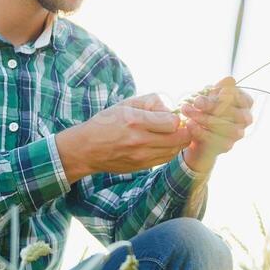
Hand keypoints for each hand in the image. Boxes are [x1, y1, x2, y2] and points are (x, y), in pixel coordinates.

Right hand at [55, 93, 191, 183]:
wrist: (87, 149)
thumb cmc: (106, 122)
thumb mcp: (125, 104)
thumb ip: (151, 102)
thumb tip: (171, 110)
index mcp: (135, 121)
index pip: (173, 122)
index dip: (176, 118)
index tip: (169, 116)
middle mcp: (140, 140)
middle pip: (180, 139)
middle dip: (182, 130)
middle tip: (176, 126)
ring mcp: (141, 156)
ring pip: (175, 151)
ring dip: (177, 141)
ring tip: (168, 134)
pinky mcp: (141, 166)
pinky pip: (165, 159)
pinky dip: (169, 150)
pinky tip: (161, 143)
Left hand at [177, 76, 253, 173]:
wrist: (197, 133)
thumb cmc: (207, 109)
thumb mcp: (211, 95)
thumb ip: (219, 88)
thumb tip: (229, 79)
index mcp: (245, 103)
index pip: (242, 98)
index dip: (226, 94)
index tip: (211, 91)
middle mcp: (246, 119)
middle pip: (234, 113)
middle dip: (213, 106)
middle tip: (196, 101)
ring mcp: (238, 134)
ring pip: (225, 127)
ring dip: (204, 118)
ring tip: (187, 111)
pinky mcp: (227, 146)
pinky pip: (215, 139)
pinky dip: (200, 131)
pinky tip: (189, 124)